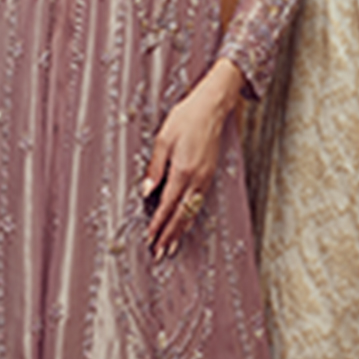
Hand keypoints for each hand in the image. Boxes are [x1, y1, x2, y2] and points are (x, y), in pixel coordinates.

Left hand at [143, 58, 243, 258]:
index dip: (158, 224)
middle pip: (182, 214)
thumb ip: (154, 168)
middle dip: (169, 235)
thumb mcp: (163, 140)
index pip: (167, 205)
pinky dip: (190, 216)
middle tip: (160, 253)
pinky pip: (199, 201)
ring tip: (172, 246)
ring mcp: (206, 177)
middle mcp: (197, 178)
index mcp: (183, 170)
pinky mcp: (209, 173)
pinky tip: (185, 222)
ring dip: (181, 230)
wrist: (212, 106)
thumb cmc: (186, 118)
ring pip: (192, 211)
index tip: (150, 239)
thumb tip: (145, 192)